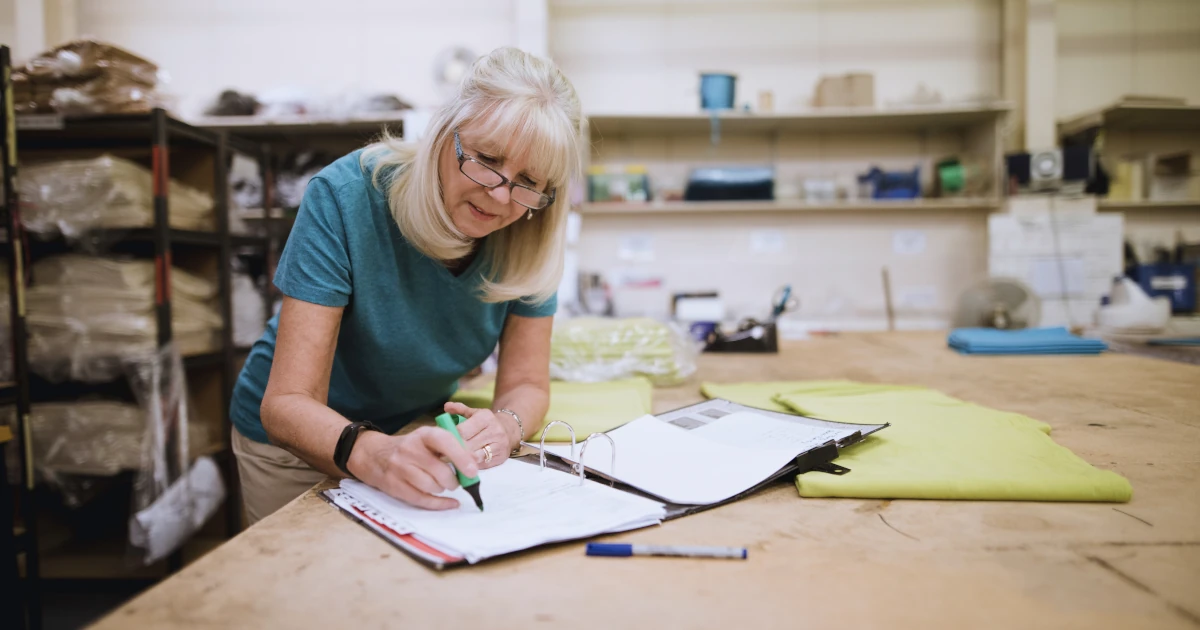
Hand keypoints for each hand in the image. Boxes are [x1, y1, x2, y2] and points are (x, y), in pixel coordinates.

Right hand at [347, 427, 478, 510]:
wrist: (373, 454)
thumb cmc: (411, 448)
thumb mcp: (427, 439)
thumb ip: (449, 448)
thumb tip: (473, 464)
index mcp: (423, 435)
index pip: (444, 441)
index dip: (461, 456)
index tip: (473, 471)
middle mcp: (410, 450)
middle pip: (440, 471)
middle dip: (453, 480)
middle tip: (456, 481)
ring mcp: (400, 468)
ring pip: (432, 487)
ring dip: (443, 489)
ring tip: (442, 485)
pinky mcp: (395, 486)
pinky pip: (422, 500)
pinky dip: (440, 504)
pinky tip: (450, 503)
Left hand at [443, 402, 519, 469]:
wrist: (510, 430)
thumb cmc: (487, 422)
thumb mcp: (475, 413)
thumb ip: (460, 409)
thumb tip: (446, 406)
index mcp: (485, 418)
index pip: (462, 431)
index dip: (450, 438)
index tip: (442, 442)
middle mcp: (494, 431)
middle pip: (467, 445)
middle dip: (454, 450)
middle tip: (443, 454)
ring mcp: (499, 445)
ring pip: (474, 457)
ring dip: (462, 459)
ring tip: (454, 459)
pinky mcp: (501, 458)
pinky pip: (482, 465)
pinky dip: (472, 465)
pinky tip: (466, 463)